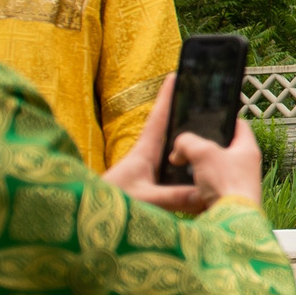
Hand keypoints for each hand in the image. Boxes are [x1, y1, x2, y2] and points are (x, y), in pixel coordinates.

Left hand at [107, 76, 262, 213]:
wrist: (86, 219)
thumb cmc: (109, 203)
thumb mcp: (144, 199)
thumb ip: (173, 197)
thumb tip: (205, 193)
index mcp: (144, 152)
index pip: (158, 118)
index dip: (167, 96)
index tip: (175, 75)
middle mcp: (146, 158)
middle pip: (169, 131)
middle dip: (184, 114)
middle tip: (202, 99)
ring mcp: (146, 172)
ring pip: (173, 152)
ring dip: (187, 143)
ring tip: (209, 134)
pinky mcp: (148, 186)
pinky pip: (174, 172)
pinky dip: (187, 168)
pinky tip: (200, 175)